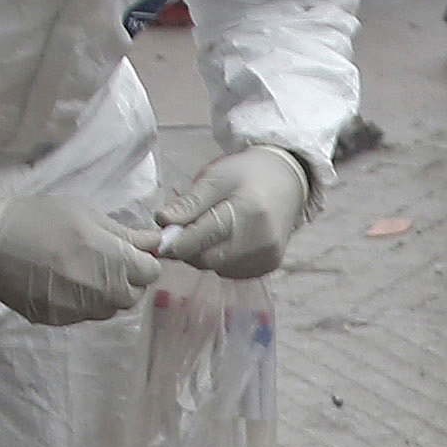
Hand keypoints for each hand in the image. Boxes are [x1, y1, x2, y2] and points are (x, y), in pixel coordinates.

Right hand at [0, 182, 165, 325]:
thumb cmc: (38, 219)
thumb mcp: (84, 214)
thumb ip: (123, 233)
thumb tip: (154, 242)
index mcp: (110, 260)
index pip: (150, 272)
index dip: (143, 260)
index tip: (129, 252)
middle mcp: (99, 291)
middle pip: (133, 294)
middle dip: (127, 279)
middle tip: (105, 260)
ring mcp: (78, 310)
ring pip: (110, 308)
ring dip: (106, 293)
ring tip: (82, 270)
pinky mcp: (58, 320)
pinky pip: (84, 315)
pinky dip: (82, 302)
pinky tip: (63, 282)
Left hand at [161, 143, 314, 279]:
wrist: (287, 181)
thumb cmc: (247, 174)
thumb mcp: (215, 178)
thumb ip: (188, 203)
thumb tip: (161, 221)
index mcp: (247, 213)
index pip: (200, 239)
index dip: (174, 242)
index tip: (158, 239)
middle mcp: (261, 241)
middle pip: (206, 259)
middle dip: (187, 248)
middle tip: (182, 230)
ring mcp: (267, 257)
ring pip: (216, 268)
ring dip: (203, 254)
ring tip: (207, 230)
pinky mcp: (268, 266)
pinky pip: (230, 271)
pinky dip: (219, 259)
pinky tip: (224, 240)